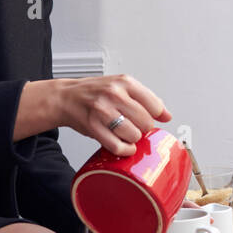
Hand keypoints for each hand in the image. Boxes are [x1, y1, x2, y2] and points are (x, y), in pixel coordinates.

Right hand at [56, 73, 171, 155]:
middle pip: (146, 122)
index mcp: (125, 82)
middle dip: (143, 128)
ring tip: (125, 133)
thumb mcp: (121, 86)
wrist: (66, 97)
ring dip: (132, 139)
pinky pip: (117, 146)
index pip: (155, 105)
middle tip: (133, 125)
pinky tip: (122, 145)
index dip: (155, 116)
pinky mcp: (93, 127)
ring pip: (133, 135)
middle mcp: (114, 94)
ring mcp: (103, 110)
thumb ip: (145, 99)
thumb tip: (167, 116)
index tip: (149, 118)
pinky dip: (124, 150)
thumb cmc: (95, 92)